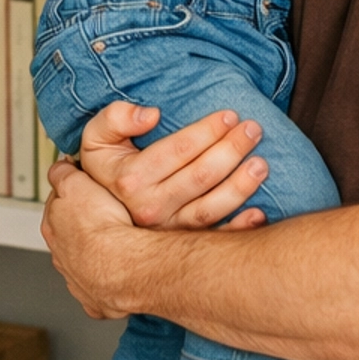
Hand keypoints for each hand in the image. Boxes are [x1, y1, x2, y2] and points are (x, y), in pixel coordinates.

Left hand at [42, 157, 148, 318]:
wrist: (124, 267)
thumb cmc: (103, 228)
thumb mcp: (77, 183)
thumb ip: (63, 174)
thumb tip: (58, 168)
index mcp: (52, 227)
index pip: (58, 204)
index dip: (74, 192)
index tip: (88, 187)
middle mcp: (61, 257)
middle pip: (71, 235)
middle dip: (86, 224)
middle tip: (108, 213)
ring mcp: (78, 280)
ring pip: (85, 263)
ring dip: (97, 254)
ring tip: (120, 242)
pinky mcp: (98, 301)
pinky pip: (102, 291)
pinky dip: (108, 283)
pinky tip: (120, 273)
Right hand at [77, 102, 269, 231]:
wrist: (97, 213)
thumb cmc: (105, 168)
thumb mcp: (97, 137)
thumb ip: (116, 118)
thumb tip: (151, 115)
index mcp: (131, 179)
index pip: (178, 151)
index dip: (207, 131)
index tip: (229, 115)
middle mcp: (149, 207)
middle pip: (200, 176)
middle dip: (231, 150)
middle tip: (253, 129)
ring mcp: (166, 230)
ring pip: (210, 208)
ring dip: (240, 186)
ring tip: (261, 164)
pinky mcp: (179, 244)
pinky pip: (213, 238)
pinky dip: (238, 229)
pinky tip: (259, 213)